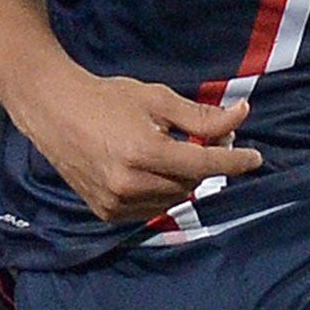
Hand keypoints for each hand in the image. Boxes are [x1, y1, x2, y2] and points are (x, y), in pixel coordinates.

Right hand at [23, 69, 260, 223]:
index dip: (234, 161)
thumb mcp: (156, 99)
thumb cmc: (106, 98)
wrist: (53, 110)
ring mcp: (116, 202)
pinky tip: (149, 169)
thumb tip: (241, 116)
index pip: (205, 166)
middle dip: (204, 163)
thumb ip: (200, 116)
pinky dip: (159, 191)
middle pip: (191, 183)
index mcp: (145, 153)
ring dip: (182, 179)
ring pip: (172, 199)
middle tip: (206, 140)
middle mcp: (130, 184)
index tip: (256, 158)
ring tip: (171, 152)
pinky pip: (149, 208)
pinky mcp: (105, 212)